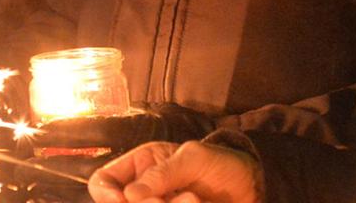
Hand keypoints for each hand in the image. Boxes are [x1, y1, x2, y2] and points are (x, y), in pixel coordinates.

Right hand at [89, 141, 260, 202]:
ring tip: (194, 200)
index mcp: (140, 167)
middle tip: (169, 200)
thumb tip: (129, 196)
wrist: (252, 187)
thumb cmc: (221, 164)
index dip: (106, 194)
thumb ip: (162, 172)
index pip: (103, 181)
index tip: (123, 200)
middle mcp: (144, 193)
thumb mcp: (193, 157)